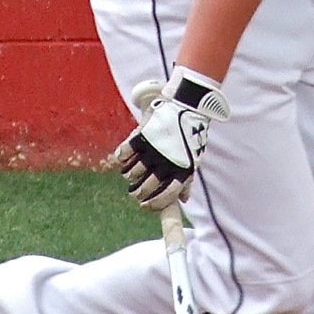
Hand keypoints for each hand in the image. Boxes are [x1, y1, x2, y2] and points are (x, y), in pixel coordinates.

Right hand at [112, 67, 230, 209]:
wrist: (186, 108)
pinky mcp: (143, 137)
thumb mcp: (192, 158)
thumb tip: (183, 200)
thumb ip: (186, 180)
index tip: (144, 206)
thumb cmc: (188, 137)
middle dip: (138, 193)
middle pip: (147, 186)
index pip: (167, 195)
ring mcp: (154, 150)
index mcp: (182, 169)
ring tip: (129, 173)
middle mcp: (167, 162)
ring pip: (133, 173)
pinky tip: (122, 158)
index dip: (154, 203)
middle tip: (134, 192)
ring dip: (130, 175)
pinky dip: (121, 158)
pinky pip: (125, 154)